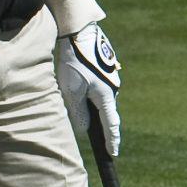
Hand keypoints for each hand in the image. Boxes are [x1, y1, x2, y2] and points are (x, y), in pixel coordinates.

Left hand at [56, 23, 121, 155]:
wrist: (81, 32)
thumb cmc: (75, 62)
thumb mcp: (72, 90)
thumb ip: (78, 112)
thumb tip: (83, 129)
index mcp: (106, 96)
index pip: (110, 124)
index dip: (112, 140)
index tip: (114, 153)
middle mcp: (113, 88)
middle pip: (105, 110)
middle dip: (98, 121)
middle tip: (90, 128)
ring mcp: (110, 77)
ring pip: (100, 96)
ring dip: (90, 101)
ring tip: (75, 96)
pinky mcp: (104, 68)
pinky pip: (98, 85)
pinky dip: (89, 89)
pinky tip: (77, 80)